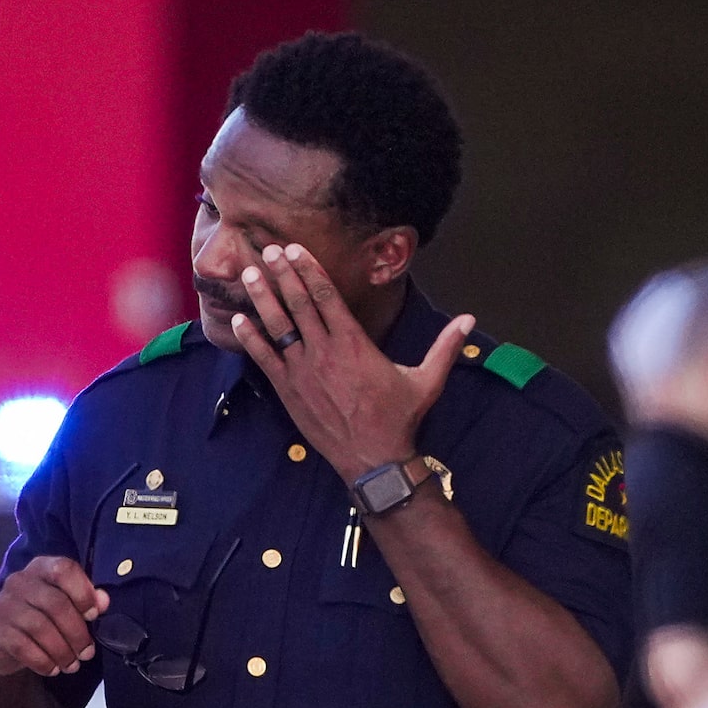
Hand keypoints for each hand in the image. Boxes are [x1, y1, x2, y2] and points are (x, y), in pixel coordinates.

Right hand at [0, 556, 107, 677]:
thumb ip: (83, 600)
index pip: (63, 569)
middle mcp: (19, 582)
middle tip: (87, 653)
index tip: (94, 615)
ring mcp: (3, 606)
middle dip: (77, 633)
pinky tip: (52, 669)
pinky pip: (24, 648)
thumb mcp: (62, 605)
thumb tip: (103, 601)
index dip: (83, 592)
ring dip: (62, 651)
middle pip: (56, 603)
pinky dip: (44, 662)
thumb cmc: (38, 619)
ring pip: (41, 628)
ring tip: (72, 665)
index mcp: (40, 568)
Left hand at [230, 243, 472, 480]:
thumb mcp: (427, 379)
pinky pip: (264, 359)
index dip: (309, 270)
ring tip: (250, 274)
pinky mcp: (288, 391)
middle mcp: (325, 351)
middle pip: (299, 304)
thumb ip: (445, 347)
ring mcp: (303, 371)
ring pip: (278, 327)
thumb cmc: (398, 418)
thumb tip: (470, 320)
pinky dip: (250, 339)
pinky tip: (237, 320)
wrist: (372, 458)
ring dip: (263, 298)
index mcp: (354, 342)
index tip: (294, 250)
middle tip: (268, 249)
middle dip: (282, 274)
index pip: (327, 297)